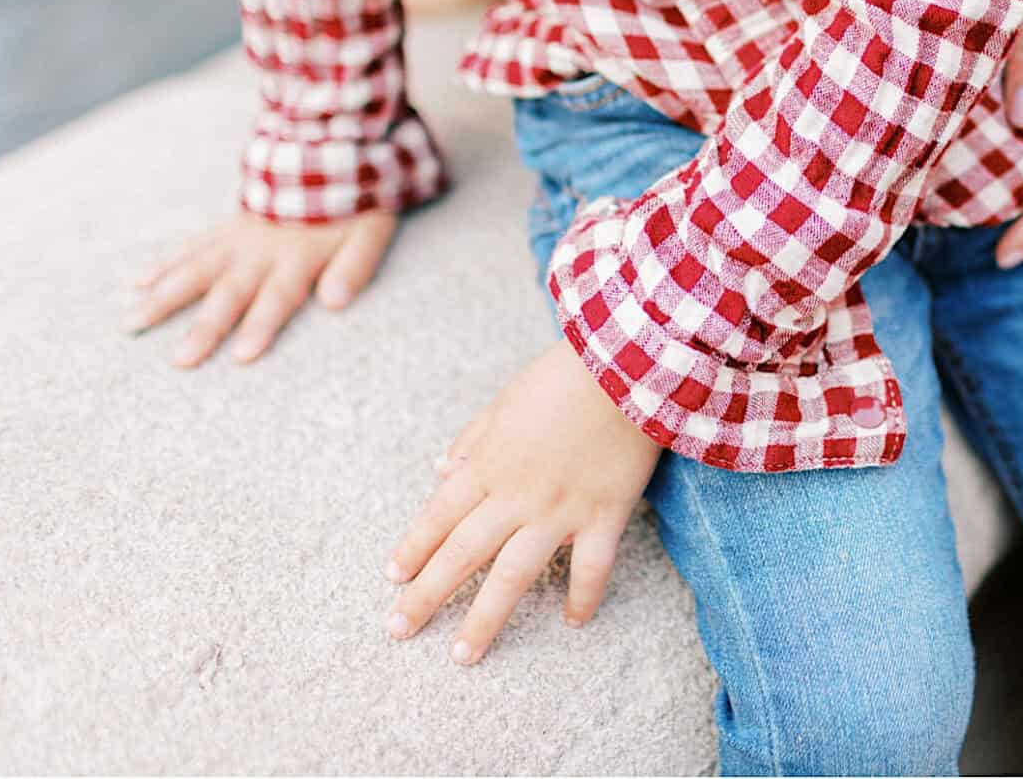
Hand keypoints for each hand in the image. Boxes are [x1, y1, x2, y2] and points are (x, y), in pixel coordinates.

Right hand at [127, 209, 397, 365]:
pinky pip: (189, 246)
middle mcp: (260, 252)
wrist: (329, 156)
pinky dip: (163, 263)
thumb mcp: (370, 235)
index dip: (261, 326)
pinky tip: (136, 283)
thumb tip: (338, 302)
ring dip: (163, 298)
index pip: (278, 298)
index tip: (241, 356)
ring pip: (194, 270)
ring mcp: (237, 239)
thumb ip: (354, 267)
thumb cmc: (355, 205)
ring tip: (131, 324)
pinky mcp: (225, 227)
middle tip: (179, 360)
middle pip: (228, 293)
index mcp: (297, 259)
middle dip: (204, 327)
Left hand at [386, 341, 659, 664]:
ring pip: (513, 575)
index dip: (412, 549)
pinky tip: (572, 621)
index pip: (437, 516)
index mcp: (488, 465)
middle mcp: (515, 495)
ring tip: (463, 655)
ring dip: (485, 618)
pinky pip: (591, 567)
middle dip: (425, 596)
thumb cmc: (565, 376)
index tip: (392, 578)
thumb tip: (442, 470)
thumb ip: (473, 440)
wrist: (629, 367)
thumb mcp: (504, 402)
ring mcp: (559, 510)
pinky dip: (582, 596)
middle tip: (399, 630)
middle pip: (461, 554)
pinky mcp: (604, 514)